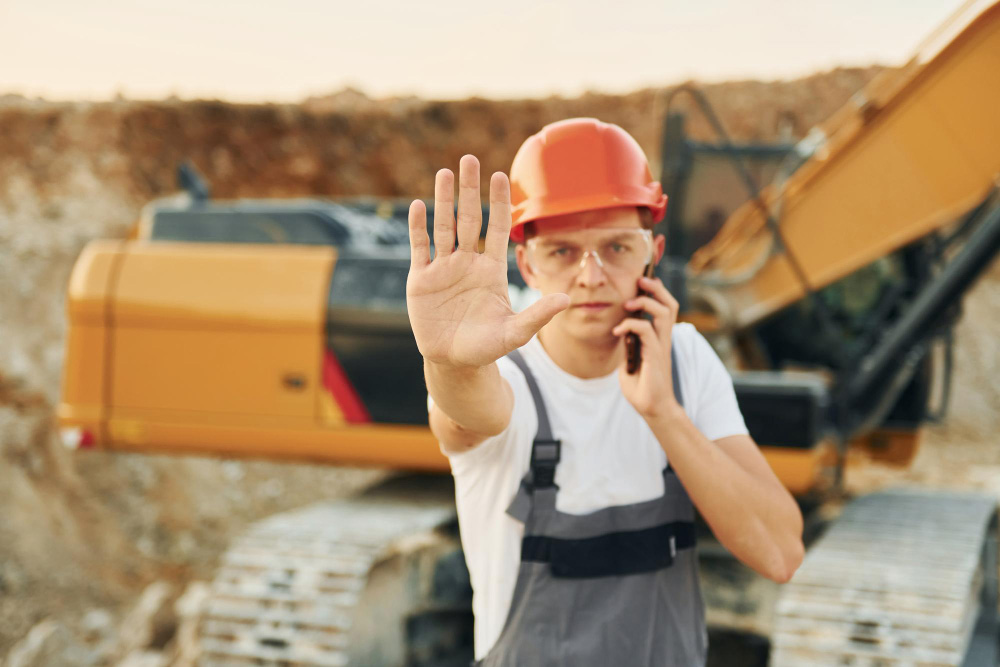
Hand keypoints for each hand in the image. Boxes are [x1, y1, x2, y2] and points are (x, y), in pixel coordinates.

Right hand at [406, 155, 569, 368]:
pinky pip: (419, 248)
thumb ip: (537, 315)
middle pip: (468, 218)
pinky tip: (419, 206)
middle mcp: (467, 262)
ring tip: (445, 172)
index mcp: (491, 269)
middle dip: (468, 190)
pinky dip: (418, 227)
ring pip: (443, 227)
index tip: (499, 176)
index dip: (499, 202)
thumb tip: (567, 299)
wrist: (454, 361)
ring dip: (443, 200)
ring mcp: (443, 269)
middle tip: (469, 159)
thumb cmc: (487, 346)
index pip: (497, 227)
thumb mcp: (515, 333)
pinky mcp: (421, 280)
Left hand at [612, 276, 680, 419]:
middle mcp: (664, 339)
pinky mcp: (655, 355)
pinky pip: (646, 330)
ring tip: (629, 302)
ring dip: (647, 301)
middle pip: (670, 304)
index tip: (643, 282)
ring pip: (664, 312)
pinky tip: (618, 331)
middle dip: (656, 288)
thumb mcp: (631, 361)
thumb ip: (629, 345)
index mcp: (659, 339)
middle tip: (641, 280)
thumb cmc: (642, 387)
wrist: (652, 409)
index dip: (657, 292)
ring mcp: (661, 346)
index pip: (665, 308)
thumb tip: (622, 332)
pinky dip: (630, 325)